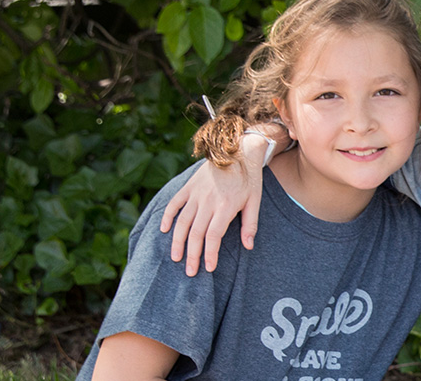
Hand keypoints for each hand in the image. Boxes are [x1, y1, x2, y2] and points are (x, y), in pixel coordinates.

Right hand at [159, 133, 266, 275]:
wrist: (238, 149)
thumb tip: (248, 246)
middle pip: (196, 233)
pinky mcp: (189, 186)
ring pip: (182, 222)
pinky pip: (174, 203)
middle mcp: (208, 202)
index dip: (210, 254)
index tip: (208, 268)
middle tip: (190, 272)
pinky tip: (164, 231)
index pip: (214, 236)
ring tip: (175, 258)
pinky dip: (168, 217)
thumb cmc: (249, 177)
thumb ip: (250, 224)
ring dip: (177, 242)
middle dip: (192, 255)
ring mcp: (196, 194)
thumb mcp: (255, 200)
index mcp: (226, 207)